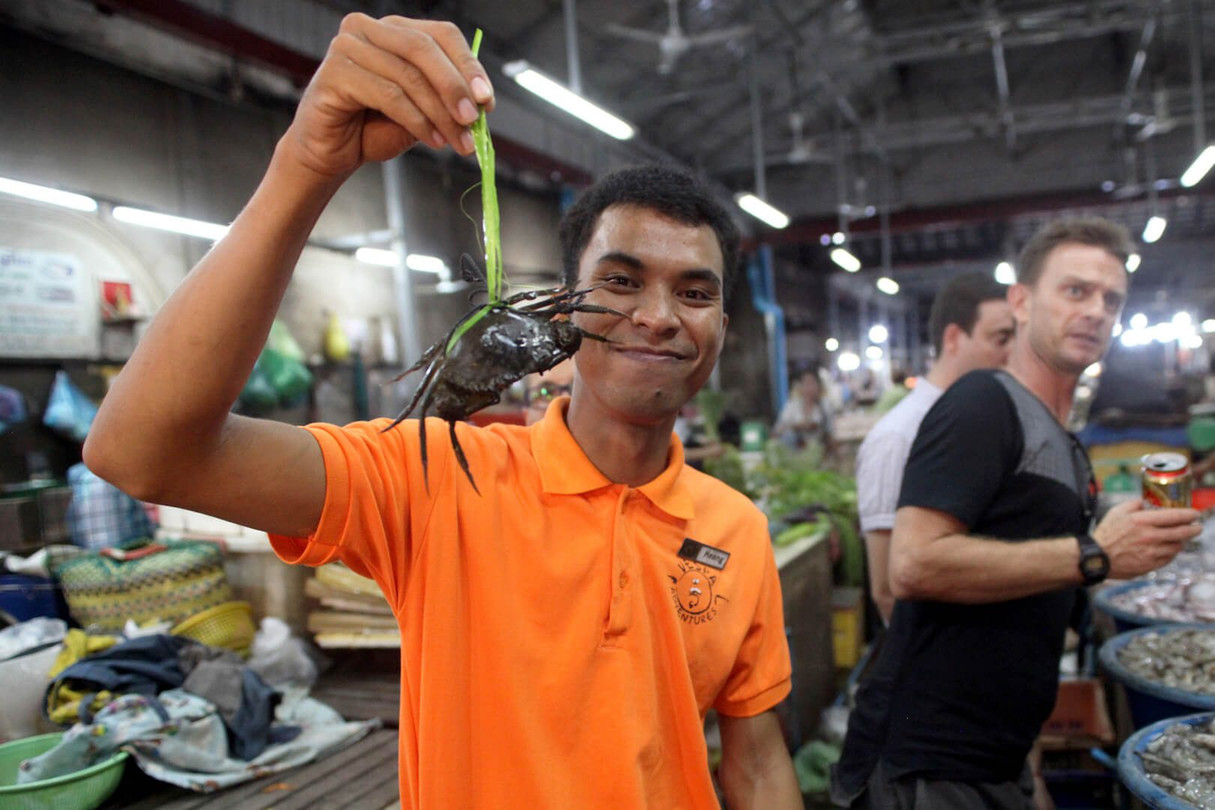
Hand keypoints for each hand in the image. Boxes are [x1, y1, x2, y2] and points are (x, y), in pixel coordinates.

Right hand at [283, 14, 493, 179]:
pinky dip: (416, 120)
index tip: (487, 100)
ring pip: (408, 76)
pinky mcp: (335, 72)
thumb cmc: (375, 128)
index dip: (468, 66)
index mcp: (394, 29)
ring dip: (439, 113)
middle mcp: (369, 28)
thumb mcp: (421, 111)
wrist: (332, 153)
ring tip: (458, 142)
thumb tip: (481, 102)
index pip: (441, 34)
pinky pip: (388, 94)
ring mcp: (348, 46)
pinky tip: (432, 140)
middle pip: (424, 49)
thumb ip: (446, 100)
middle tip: (473, 120)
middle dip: (455, 87)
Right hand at [1093, 499, 1201, 578]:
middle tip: (1197, 527)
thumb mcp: (1116, 512)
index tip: (1195, 514)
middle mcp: (1150, 536)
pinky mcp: (1151, 565)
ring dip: (1181, 541)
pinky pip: (1169, 557)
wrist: (1097, 557)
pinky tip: (1167, 548)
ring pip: (1177, 546)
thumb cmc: (1106, 533)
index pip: (1175, 516)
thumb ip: (1134, 504)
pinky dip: (1171, 552)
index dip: (1189, 515)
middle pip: (1182, 532)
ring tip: (1179, 538)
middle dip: (1194, 529)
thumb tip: (1146, 501)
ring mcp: (1152, 552)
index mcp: (1142, 521)